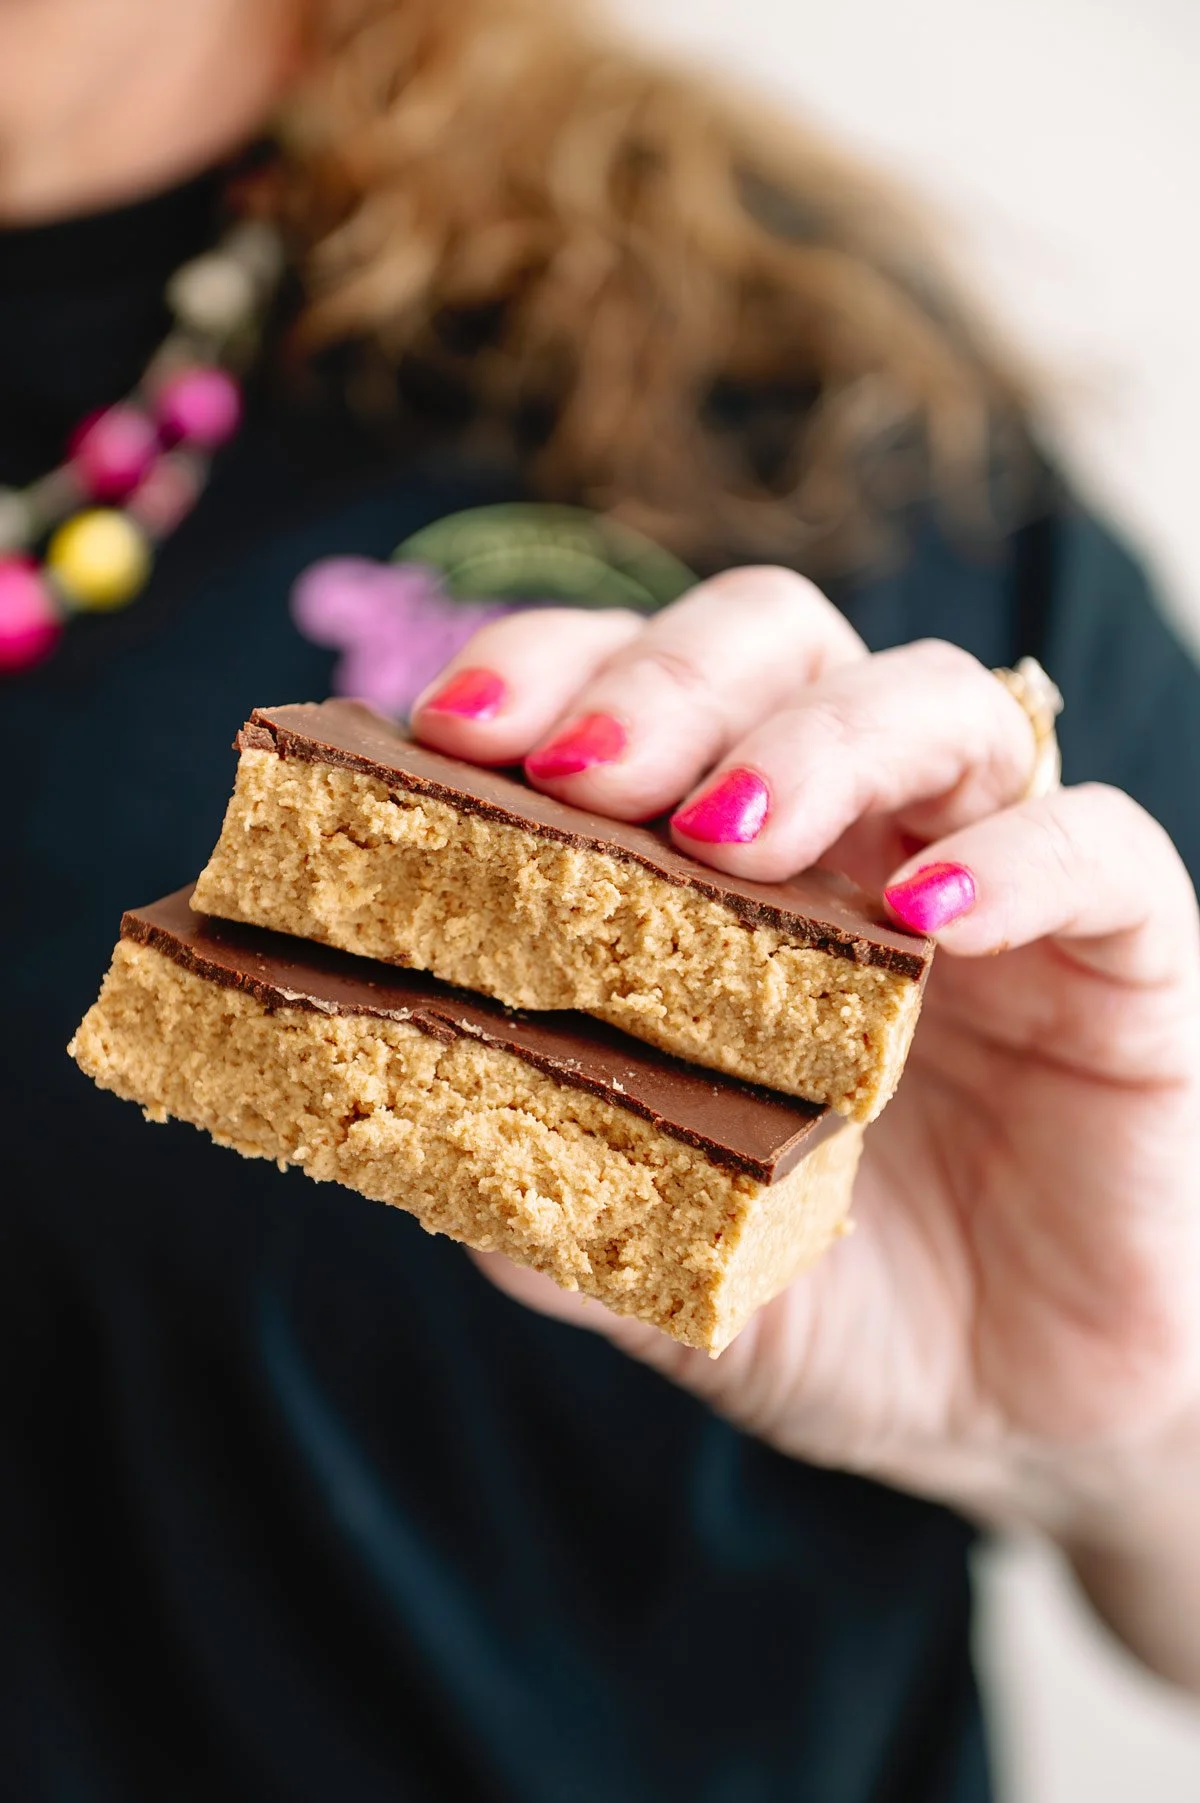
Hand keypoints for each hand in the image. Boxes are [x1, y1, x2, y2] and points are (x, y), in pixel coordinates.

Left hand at [412, 568, 1199, 1686]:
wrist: (1009, 1410)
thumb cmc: (826, 1302)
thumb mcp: (664, 1258)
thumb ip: (556, 1193)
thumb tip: (407, 1131)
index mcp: (728, 873)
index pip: (636, 697)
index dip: (548, 676)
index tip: (449, 733)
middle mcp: (857, 838)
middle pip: (778, 644)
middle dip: (668, 681)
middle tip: (579, 774)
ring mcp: (997, 879)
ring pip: (934, 700)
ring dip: (818, 741)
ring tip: (726, 836)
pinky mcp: (1129, 955)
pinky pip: (1100, 849)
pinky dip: (1018, 857)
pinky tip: (931, 915)